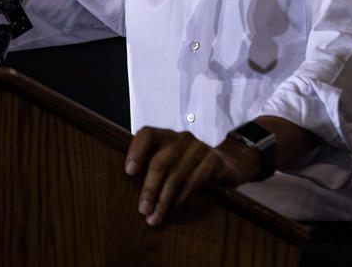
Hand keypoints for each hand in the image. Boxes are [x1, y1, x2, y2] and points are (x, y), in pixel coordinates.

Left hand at [124, 127, 260, 226]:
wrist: (227, 164)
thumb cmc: (190, 166)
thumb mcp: (171, 162)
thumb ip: (153, 168)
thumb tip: (124, 189)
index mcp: (166, 136)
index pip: (147, 133)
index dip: (136, 150)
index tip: (129, 172)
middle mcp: (182, 138)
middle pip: (160, 161)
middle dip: (149, 188)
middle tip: (142, 210)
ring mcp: (199, 147)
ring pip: (176, 175)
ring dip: (164, 200)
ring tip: (155, 218)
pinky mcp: (214, 160)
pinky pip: (194, 181)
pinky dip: (181, 199)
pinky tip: (174, 211)